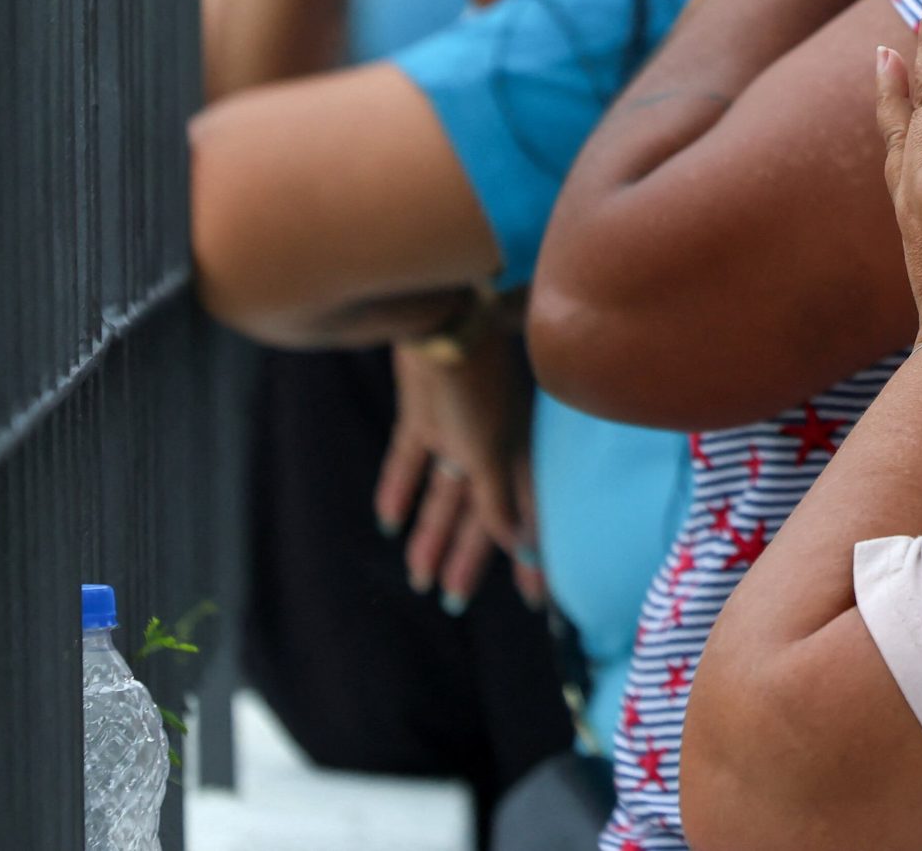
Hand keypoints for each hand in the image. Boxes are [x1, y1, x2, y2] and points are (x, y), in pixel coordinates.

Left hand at [376, 339, 537, 614]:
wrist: (441, 318)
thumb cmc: (477, 381)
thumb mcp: (491, 449)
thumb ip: (500, 498)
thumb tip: (520, 547)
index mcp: (518, 454)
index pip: (526, 519)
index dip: (530, 560)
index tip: (534, 602)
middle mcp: (491, 446)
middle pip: (480, 515)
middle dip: (469, 559)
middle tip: (454, 603)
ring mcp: (455, 430)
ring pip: (443, 497)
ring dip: (431, 535)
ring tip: (419, 578)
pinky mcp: (422, 414)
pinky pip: (409, 462)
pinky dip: (399, 491)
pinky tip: (387, 523)